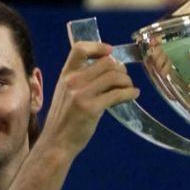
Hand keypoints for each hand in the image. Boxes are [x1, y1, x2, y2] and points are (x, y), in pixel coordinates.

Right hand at [40, 41, 138, 155]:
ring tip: (129, 88)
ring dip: (126, 81)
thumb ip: (80, 80)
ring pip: (113, 76)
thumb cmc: (64, 119)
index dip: (98, 47)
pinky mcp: (91, 108)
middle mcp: (73, 81)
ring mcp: (81, 94)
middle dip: (120, 69)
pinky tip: (133, 95)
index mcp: (66, 74)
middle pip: (105, 62)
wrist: (57, 142)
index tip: (110, 51)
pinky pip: (117, 94)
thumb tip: (106, 70)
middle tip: (124, 78)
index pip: (80, 49)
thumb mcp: (65, 93)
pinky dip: (129, 93)